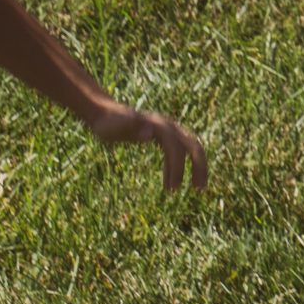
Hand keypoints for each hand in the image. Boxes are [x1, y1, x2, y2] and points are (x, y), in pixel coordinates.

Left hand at [93, 103, 207, 192]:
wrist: (104, 113)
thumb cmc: (107, 123)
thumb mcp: (114, 127)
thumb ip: (131, 128)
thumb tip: (150, 133)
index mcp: (158, 125)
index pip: (175, 147)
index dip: (177, 168)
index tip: (172, 190)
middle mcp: (167, 125)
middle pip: (192, 145)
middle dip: (199, 166)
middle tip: (199, 189)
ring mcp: (167, 130)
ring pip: (191, 147)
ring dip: (197, 167)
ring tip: (197, 188)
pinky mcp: (164, 136)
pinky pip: (179, 151)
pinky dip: (180, 167)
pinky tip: (171, 184)